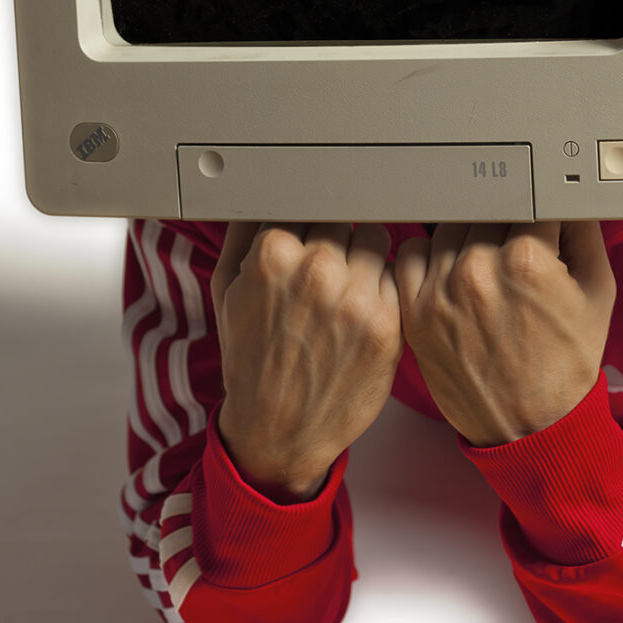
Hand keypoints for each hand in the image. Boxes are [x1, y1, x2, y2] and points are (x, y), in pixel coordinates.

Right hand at [210, 221, 402, 499]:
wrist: (276, 432)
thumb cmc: (251, 359)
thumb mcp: (227, 291)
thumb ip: (243, 233)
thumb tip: (261, 190)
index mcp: (274, 256)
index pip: (308, 202)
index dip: (309, 217)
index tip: (311, 228)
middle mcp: (317, 271)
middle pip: (345, 216)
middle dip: (336, 234)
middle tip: (326, 261)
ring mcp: (354, 299)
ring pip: (375, 239)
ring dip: (363, 255)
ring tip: (345, 284)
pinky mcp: (386, 325)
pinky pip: (395, 277)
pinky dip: (381, 287)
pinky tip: (361, 309)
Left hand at [393, 221, 615, 446]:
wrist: (533, 427)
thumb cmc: (565, 364)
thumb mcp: (597, 293)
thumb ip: (583, 233)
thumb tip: (567, 199)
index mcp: (527, 260)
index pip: (528, 200)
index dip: (540, 212)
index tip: (541, 224)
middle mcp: (479, 270)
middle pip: (488, 210)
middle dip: (506, 224)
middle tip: (517, 250)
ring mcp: (442, 291)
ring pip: (450, 226)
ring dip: (469, 235)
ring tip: (489, 263)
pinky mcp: (417, 312)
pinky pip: (412, 254)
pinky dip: (430, 256)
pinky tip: (451, 270)